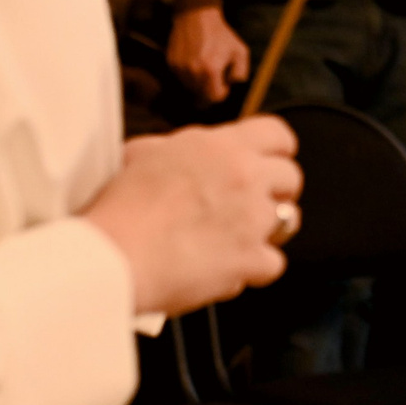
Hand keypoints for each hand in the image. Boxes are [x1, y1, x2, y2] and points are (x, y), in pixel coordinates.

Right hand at [81, 117, 301, 315]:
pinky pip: (273, 264)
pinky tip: (225, 269)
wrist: (113, 255)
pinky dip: (253, 270)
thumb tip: (185, 152)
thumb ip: (179, 150)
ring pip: (289, 220)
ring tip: (235, 238)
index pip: (277, 134)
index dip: (276, 151)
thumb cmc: (118, 209)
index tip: (268, 163)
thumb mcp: (142, 154)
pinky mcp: (252, 259)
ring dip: (267, 230)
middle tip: (248, 205)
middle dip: (274, 192)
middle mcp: (245, 177)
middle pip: (291, 177)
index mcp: (220, 147)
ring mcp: (253, 219)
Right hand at [168, 6, 251, 105]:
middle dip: (210, 89)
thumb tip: (230, 85)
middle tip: (216, 74)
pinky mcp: (171, 63)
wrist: (196, 16)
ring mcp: (179, 68)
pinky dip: (189, 75)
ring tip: (205, 66)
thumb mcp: (241, 52)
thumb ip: (240, 73)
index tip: (225, 82)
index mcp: (210, 71)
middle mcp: (192, 72)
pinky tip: (195, 61)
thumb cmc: (221, 35)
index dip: (222, 92)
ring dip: (199, 83)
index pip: (214, 98)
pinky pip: (181, 78)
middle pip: (201, 95)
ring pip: (190, 88)